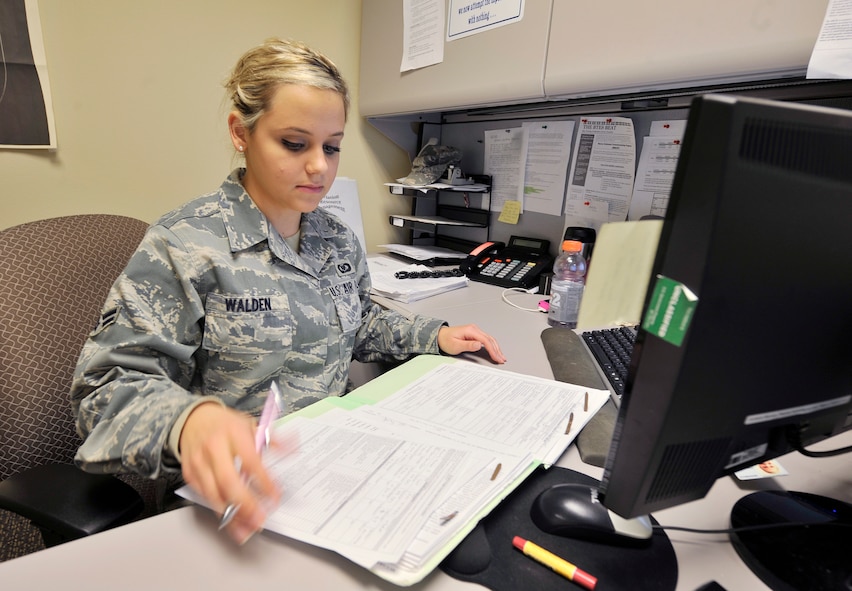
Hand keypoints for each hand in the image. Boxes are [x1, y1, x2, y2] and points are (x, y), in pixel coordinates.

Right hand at [179, 402, 280, 543]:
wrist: (194, 420)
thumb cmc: (226, 425)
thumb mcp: (251, 425)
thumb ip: (273, 439)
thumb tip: (294, 447)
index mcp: (233, 432)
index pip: (250, 460)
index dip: (264, 481)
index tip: (276, 496)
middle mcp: (214, 448)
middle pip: (228, 480)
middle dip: (245, 504)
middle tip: (259, 519)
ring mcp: (199, 462)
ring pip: (213, 494)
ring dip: (231, 515)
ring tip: (246, 530)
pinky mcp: (190, 475)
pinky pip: (205, 497)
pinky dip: (219, 511)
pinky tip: (232, 521)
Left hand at [437, 324, 505, 363]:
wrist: (440, 336)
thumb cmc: (446, 340)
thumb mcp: (455, 345)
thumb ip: (468, 345)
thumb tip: (479, 345)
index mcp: (470, 330)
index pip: (486, 340)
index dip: (493, 350)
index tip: (497, 358)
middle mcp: (474, 329)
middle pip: (490, 339)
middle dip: (497, 350)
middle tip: (502, 359)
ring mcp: (475, 331)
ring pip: (489, 339)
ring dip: (496, 348)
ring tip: (501, 356)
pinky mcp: (474, 334)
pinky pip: (486, 340)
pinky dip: (492, 346)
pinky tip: (495, 351)